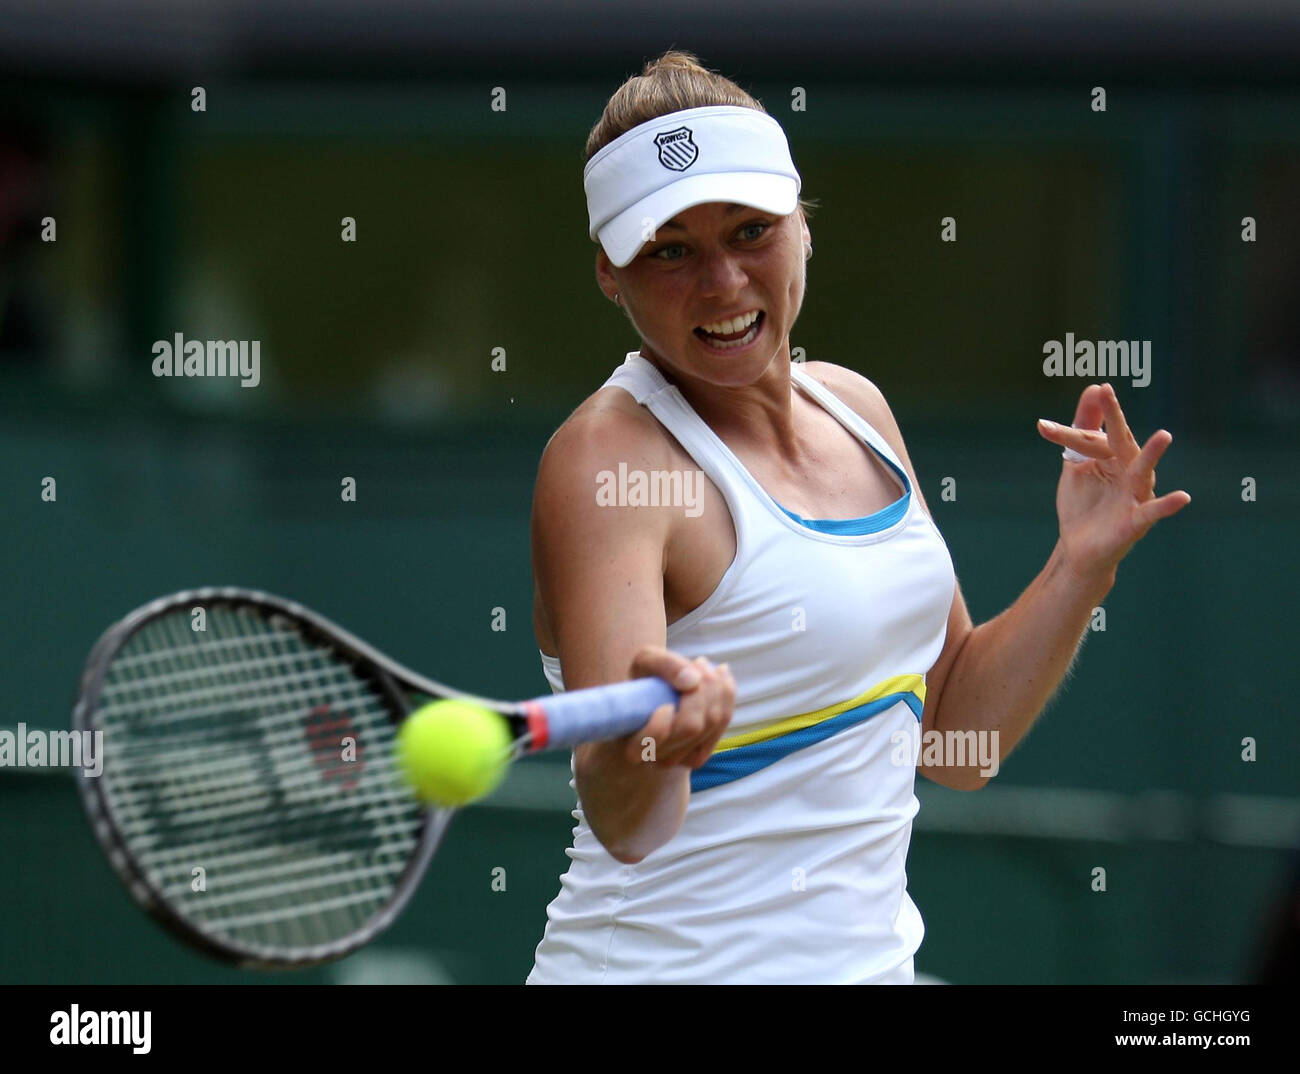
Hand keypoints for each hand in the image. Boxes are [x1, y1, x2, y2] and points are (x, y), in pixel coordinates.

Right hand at [625, 646, 735, 769]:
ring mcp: (681, 760)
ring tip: (703, 665)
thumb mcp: (645, 661)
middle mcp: (657, 758)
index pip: (651, 742)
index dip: (659, 725)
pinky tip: (720, 675)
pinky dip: (726, 693)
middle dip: (701, 689)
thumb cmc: (645, 678)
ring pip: (712, 722)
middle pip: (691, 727)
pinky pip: (724, 720)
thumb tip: (693, 681)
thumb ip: (664, 666)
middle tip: (697, 662)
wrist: (655, 693)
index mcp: (633, 745)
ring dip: (716, 686)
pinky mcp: (703, 751)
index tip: (664, 703)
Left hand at [1037, 383, 1190, 582]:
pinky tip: (1183, 497)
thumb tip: (1093, 388)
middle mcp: (1128, 471)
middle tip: (1106, 392)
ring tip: (1164, 436)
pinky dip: (1167, 505)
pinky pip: (1153, 512)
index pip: (1090, 439)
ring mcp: (1134, 495)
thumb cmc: (1083, 503)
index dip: (1066, 434)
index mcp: (1112, 457)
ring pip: (1143, 471)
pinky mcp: (1135, 522)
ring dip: (1152, 454)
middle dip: (1114, 418)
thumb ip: (1083, 429)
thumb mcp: (1079, 464)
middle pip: (1121, 442)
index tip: (1044, 424)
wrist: (1079, 549)